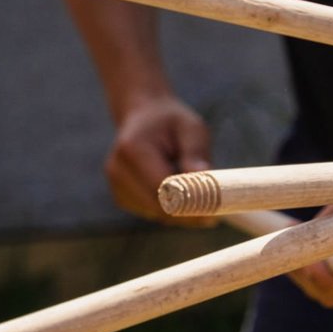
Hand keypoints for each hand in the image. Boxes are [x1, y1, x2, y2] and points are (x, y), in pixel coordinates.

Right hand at [106, 95, 213, 224]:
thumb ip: (195, 153)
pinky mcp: (123, 197)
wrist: (145, 117)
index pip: (162, 188)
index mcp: (132, 149)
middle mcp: (118, 170)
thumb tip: (200, 178)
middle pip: (157, 206)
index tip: (214, 210)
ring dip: (181, 212)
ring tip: (198, 193)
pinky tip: (179, 191)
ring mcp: (117, 186)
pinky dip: (171, 209)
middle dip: (188, 213)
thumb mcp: (191, 129)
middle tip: (215, 214)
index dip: (189, 202)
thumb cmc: (172, 122)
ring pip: (157, 214)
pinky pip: (153, 213)